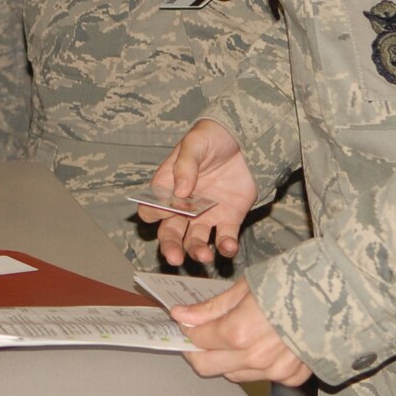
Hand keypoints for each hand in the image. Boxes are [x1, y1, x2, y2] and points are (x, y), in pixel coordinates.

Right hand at [141, 120, 255, 267]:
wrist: (245, 138)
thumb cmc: (211, 138)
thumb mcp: (195, 143)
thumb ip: (186, 165)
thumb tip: (180, 192)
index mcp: (167, 188)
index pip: (151, 208)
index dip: (155, 214)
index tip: (167, 209)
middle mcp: (183, 207)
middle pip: (170, 232)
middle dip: (170, 246)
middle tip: (174, 258)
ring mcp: (206, 215)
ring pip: (195, 240)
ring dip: (196, 251)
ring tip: (204, 256)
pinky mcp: (229, 219)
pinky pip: (225, 238)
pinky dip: (225, 246)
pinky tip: (228, 247)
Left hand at [173, 278, 313, 386]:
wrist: (340, 294)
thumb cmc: (293, 282)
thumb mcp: (245, 287)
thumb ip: (212, 308)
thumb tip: (181, 315)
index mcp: (240, 332)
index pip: (199, 340)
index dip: (187, 329)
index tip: (185, 320)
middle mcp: (256, 358)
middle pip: (208, 366)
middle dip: (198, 350)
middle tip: (199, 333)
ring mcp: (276, 371)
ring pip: (234, 374)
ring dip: (225, 358)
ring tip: (234, 333)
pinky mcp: (293, 377)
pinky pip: (262, 376)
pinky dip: (254, 363)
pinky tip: (263, 341)